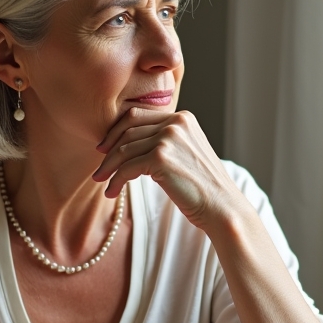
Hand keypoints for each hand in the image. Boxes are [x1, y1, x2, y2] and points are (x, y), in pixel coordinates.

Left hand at [92, 107, 245, 229]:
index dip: (115, 131)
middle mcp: (176, 123)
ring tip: (102, 182)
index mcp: (183, 117)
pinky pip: (127, 168)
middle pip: (127, 130)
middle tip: (99, 168)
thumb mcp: (186, 153)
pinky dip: (116, 181)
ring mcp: (169, 138)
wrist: (222, 207)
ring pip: (124, 149)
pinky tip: (112, 192)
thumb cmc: (203, 187)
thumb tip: (128, 143)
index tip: (104, 147)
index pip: (137, 115)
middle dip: (108, 149)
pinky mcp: (161, 158)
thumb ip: (164, 141)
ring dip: (108, 168)